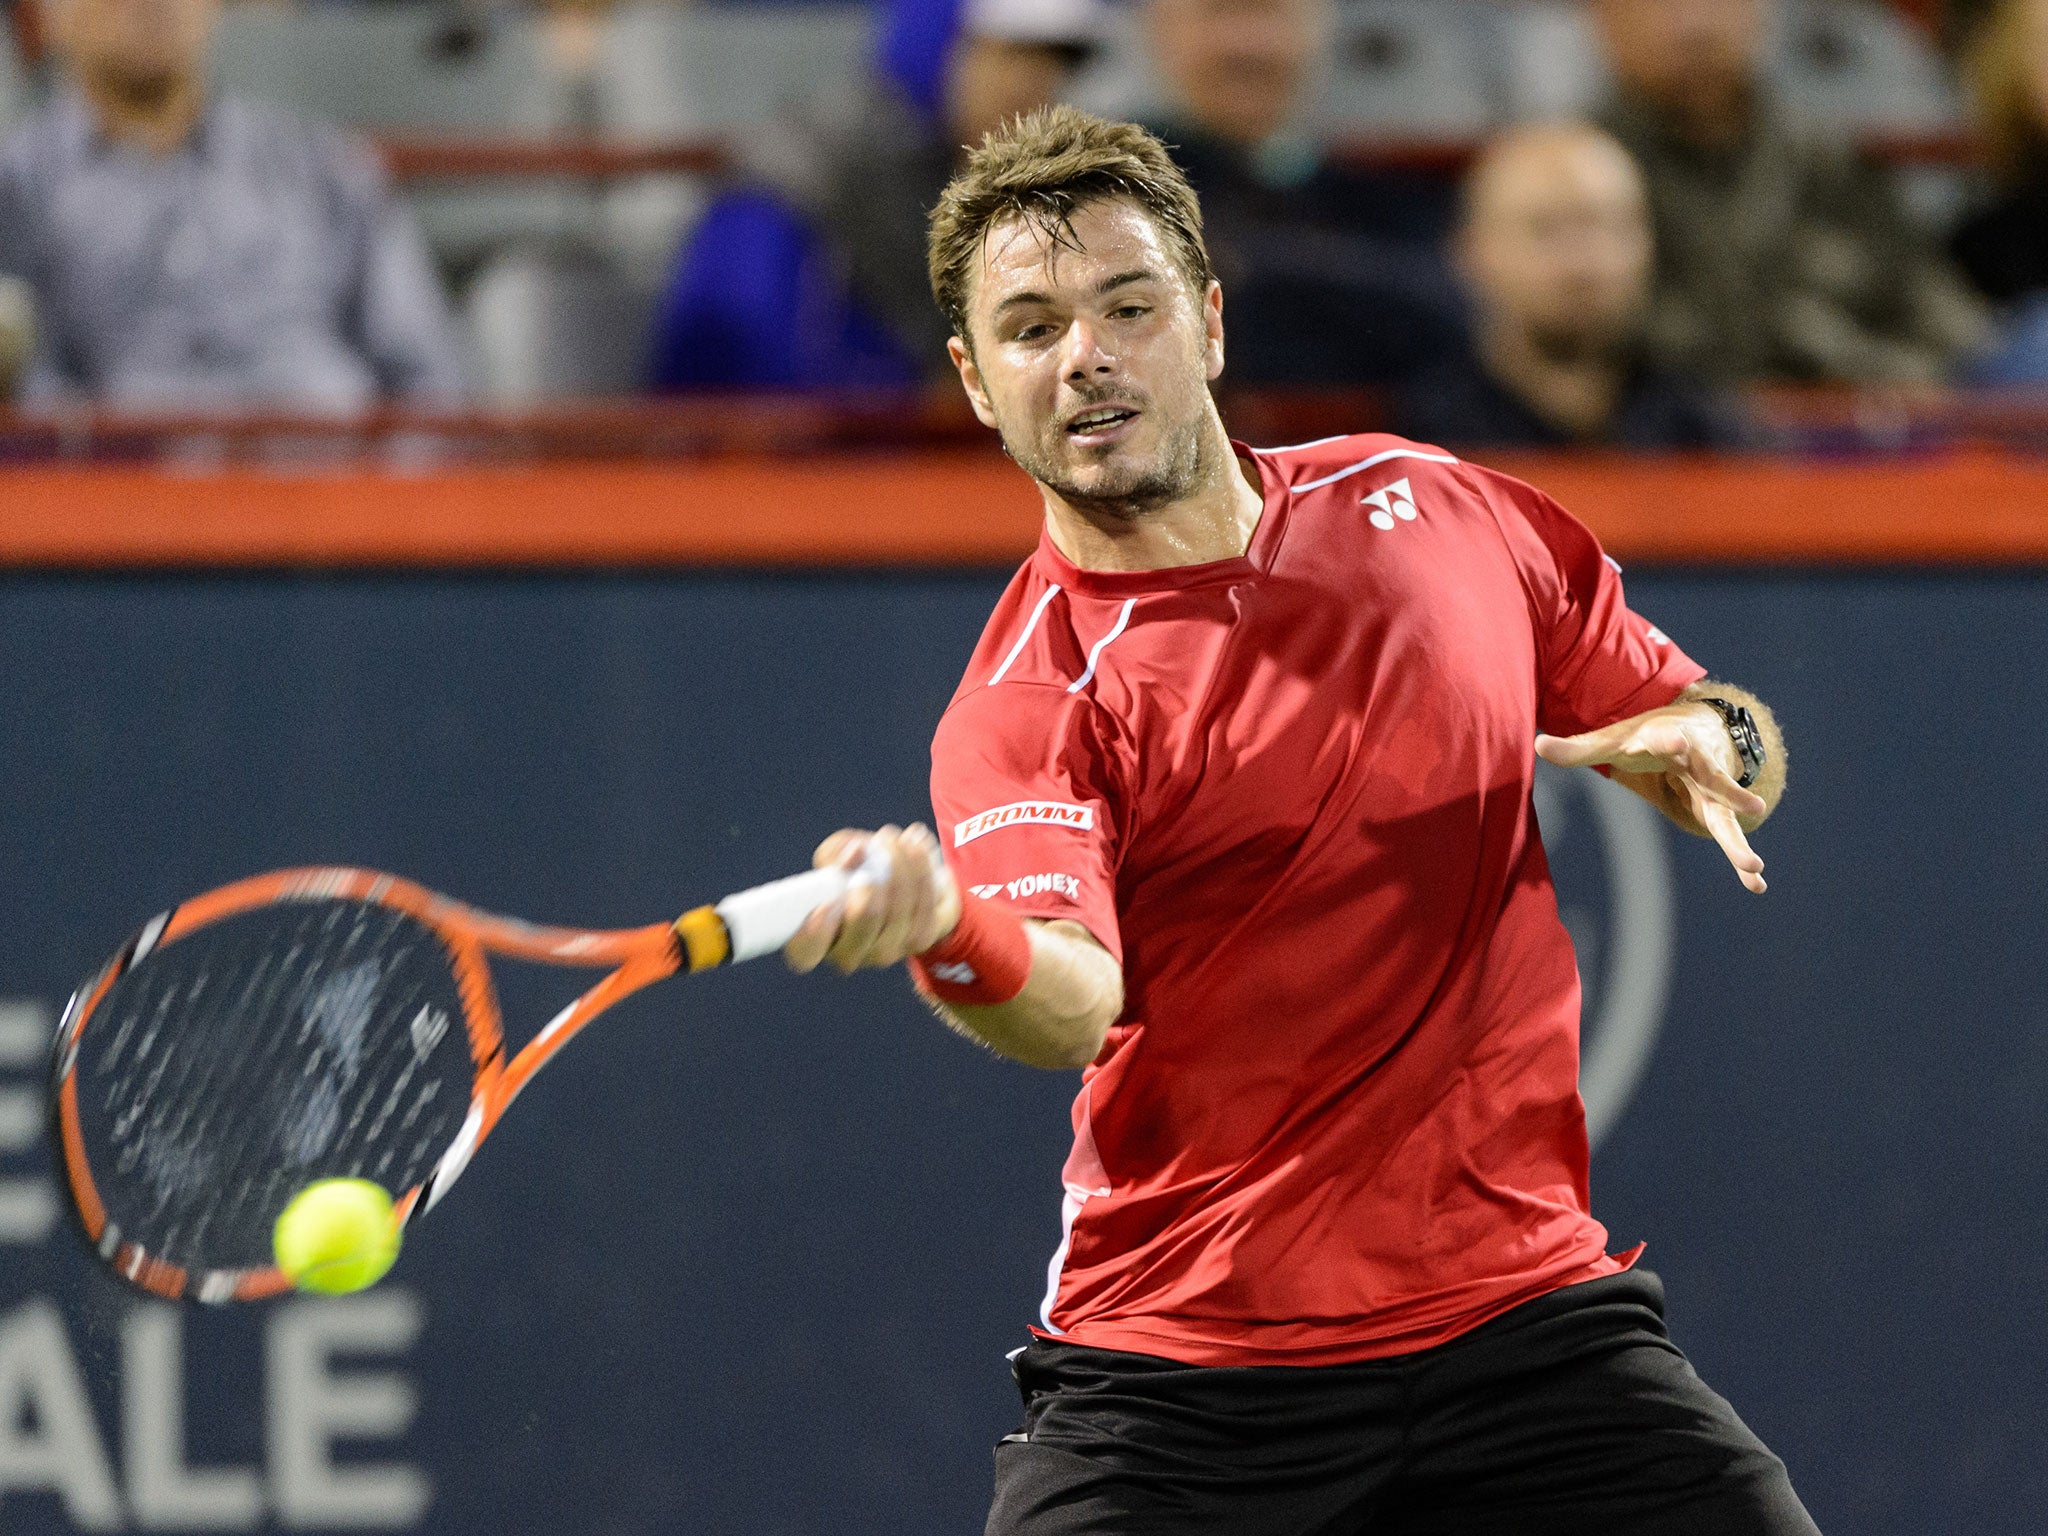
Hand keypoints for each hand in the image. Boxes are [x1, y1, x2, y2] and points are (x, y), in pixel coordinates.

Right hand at [782, 823, 961, 973]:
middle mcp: (849, 954)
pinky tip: (916, 843)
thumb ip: (834, 853)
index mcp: (817, 939)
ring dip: (899, 865)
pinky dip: (921, 868)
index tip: (825, 904)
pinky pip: (923, 905)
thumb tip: (854, 854)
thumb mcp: (835, 855)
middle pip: (861, 929)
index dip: (813, 935)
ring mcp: (884, 952)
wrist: (906, 881)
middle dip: (871, 884)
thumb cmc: (858, 870)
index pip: (805, 954)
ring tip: (893, 837)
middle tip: (873, 849)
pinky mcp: (917, 941)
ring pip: (897, 912)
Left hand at [1536, 704, 1770, 893]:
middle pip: (1714, 780)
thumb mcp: (1614, 739)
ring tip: (1755, 866)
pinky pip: (1728, 836)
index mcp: (1669, 741)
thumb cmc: (1648, 735)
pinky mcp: (1717, 809)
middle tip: (1753, 807)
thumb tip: (1537, 746)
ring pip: (1726, 816)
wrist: (1696, 725)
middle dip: (1731, 793)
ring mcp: (1712, 789)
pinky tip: (1756, 885)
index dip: (1667, 742)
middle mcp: (1699, 764)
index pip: (1665, 740)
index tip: (1672, 741)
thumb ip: (1579, 748)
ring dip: (1738, 842)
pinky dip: (1740, 861)